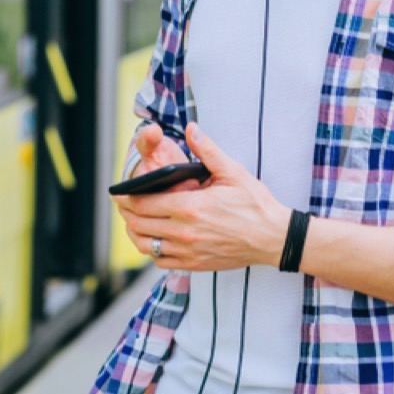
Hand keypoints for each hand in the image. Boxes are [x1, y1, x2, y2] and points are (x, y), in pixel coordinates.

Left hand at [113, 122, 289, 270]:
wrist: (274, 238)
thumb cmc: (255, 205)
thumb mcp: (232, 172)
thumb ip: (207, 150)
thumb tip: (191, 128)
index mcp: (189, 207)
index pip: (142, 204)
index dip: (125, 198)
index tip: (118, 193)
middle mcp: (184, 232)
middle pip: (138, 224)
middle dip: (126, 213)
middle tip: (122, 204)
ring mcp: (188, 251)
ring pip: (145, 245)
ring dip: (134, 232)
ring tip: (133, 222)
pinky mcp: (194, 264)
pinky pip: (160, 260)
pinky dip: (151, 250)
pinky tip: (154, 238)